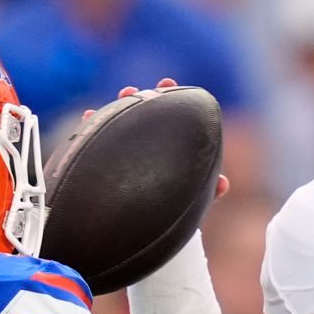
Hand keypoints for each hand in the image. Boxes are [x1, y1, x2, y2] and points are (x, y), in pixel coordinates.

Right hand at [84, 78, 230, 200]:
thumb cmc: (172, 212)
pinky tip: (89, 115)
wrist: (146, 230)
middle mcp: (144, 144)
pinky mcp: (102, 161)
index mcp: (166, 145)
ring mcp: (122, 151)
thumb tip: (224, 184)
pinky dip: (91, 126)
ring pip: (117, 123)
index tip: (166, 83)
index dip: (168, 96)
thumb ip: (208, 191)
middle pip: (140, 114)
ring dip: (115, 108)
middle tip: (131, 90)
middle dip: (136, 97)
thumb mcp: (190, 200)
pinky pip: (95, 140)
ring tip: (114, 101)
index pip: (168, 115)